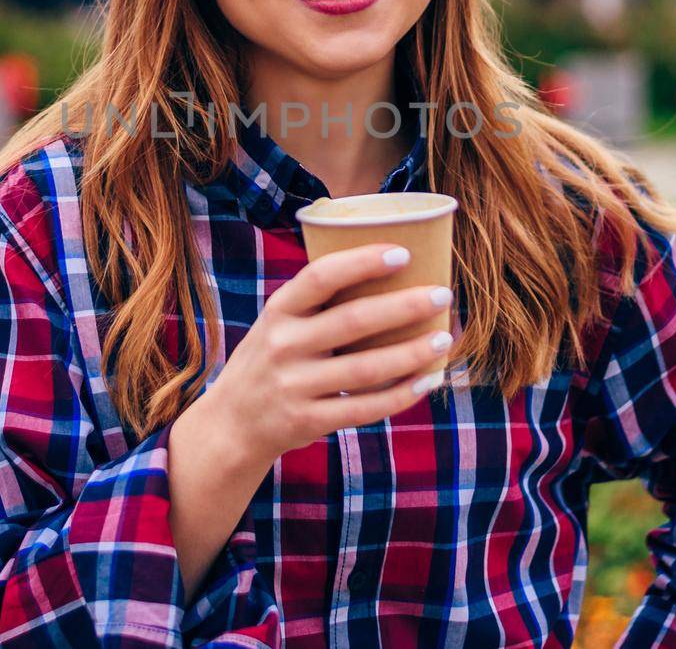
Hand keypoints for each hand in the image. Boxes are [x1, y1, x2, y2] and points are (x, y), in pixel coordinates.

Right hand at [205, 243, 453, 462]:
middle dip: (405, 306)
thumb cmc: (271, 359)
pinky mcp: (308, 420)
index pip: (320, 277)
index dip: (361, 262)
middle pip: (353, 321)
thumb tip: (392, 275)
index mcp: (278, 310)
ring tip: (444, 337)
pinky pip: (366, 407)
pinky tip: (428, 380)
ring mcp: (295, 385)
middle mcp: (284, 344)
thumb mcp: (278, 323)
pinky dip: (402, 394)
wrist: (232, 423)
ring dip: (413, 353)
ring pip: (367, 368)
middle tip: (442, 294)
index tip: (402, 252)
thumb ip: (317, 304)